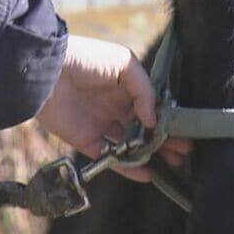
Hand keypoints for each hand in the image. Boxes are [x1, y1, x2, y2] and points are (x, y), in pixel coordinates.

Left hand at [35, 35, 191, 181]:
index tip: (187, 129)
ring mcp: (101, 124)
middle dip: (165, 139)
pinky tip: (147, 173)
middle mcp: (115, 106)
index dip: (168, 118)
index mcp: (125, 86)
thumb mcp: (124, 64)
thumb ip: (144, 90)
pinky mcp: (86, 141)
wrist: (47, 71)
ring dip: (151, 154)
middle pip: (145, 128)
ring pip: (131, 145)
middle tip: (185, 151)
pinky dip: (128, 168)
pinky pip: (111, 159)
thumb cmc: (86, 59)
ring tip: (173, 163)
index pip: (152, 106)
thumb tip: (153, 120)